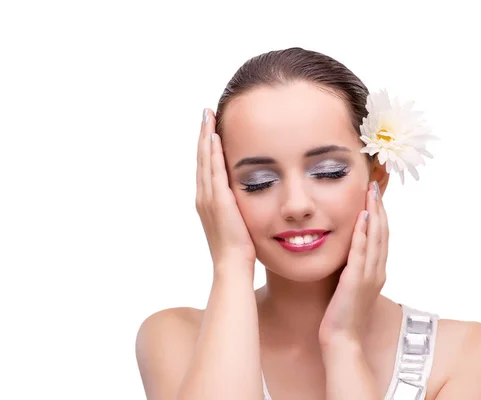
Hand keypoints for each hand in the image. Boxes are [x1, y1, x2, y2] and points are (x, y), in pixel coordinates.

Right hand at [196, 108, 256, 273]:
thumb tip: (249, 199)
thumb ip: (239, 208)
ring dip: (205, 137)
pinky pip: (214, 170)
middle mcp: (203, 196)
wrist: (232, 265)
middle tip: (205, 113)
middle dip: (203, 135)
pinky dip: (212, 152)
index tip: (210, 127)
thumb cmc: (240, 250)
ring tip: (207, 116)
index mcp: (207, 201)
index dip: (206, 147)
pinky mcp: (218, 200)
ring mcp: (208, 198)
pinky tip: (214, 136)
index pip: (207, 167)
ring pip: (205, 160)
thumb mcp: (238, 223)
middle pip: (202, 158)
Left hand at [318, 181, 388, 346]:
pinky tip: (362, 217)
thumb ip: (353, 268)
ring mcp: (369, 276)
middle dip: (380, 207)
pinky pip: (361, 252)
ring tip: (371, 192)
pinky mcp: (355, 281)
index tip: (374, 194)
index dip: (380, 214)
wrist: (342, 340)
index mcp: (377, 271)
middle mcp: (378, 271)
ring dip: (375, 213)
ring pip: (376, 238)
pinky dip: (363, 233)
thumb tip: (348, 251)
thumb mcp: (351, 286)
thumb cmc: (342, 314)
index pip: (382, 236)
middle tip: (375, 184)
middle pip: (383, 232)